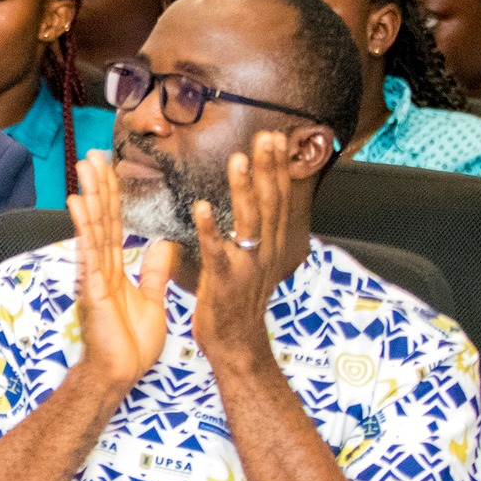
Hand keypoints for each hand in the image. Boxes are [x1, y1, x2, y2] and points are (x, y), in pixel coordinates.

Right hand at [67, 149, 174, 392]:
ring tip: (85, 166)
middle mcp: (100, 267)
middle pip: (101, 218)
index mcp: (114, 270)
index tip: (108, 169)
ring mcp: (93, 276)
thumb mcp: (152, 301)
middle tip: (93, 153)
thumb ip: (154, 272)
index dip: (112, 196)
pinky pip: (90, 252)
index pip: (114, 224)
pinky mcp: (93, 288)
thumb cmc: (130, 345)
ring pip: (93, 227)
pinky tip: (78, 203)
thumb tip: (163, 245)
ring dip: (89, 195)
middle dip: (97, 185)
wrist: (120, 374)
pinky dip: (84, 226)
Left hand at [192, 131, 297, 372]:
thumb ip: (256, 232)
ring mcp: (246, 266)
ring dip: (244, 189)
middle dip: (269, 168)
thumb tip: (256, 204)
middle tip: (266, 136)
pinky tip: (202, 207)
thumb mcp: (256, 262)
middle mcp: (264, 252)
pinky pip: (216, 251)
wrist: (237, 344)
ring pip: (249, 222)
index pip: (278, 199)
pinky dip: (210, 229)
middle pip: (270, 203)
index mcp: (269, 245)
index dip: (278, 168)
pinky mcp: (223, 281)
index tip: (275, 138)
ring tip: (238, 160)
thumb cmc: (239, 301)